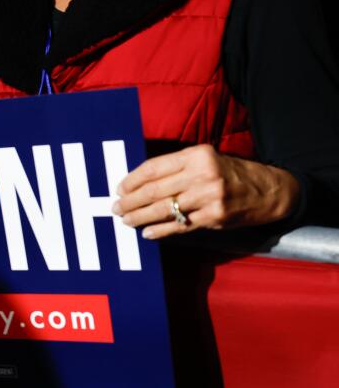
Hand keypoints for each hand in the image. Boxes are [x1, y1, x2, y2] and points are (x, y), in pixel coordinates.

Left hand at [114, 144, 300, 239]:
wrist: (270, 189)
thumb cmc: (230, 173)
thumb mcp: (206, 160)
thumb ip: (176, 168)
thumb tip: (139, 182)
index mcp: (196, 155)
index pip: (154, 168)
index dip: (132, 180)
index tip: (119, 189)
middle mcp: (202, 174)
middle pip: (154, 190)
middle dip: (130, 201)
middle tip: (116, 208)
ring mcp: (209, 197)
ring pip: (163, 209)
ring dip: (140, 217)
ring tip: (126, 220)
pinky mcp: (214, 217)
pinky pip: (179, 226)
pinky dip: (160, 230)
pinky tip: (147, 232)